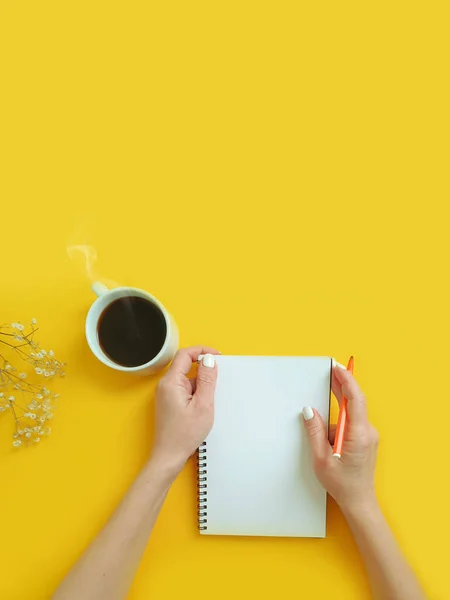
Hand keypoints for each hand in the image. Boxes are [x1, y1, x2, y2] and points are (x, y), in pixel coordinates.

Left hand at [151, 346, 218, 475]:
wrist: (169, 457)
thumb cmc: (184, 435)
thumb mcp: (203, 405)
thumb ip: (207, 380)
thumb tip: (210, 360)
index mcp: (171, 382)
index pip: (185, 354)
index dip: (202, 351)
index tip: (217, 356)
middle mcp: (165, 385)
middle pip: (185, 365)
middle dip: (203, 370)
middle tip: (217, 380)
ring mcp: (166, 394)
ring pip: (186, 378)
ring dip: (200, 384)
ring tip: (208, 402)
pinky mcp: (169, 402)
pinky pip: (184, 388)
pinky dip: (196, 392)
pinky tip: (202, 406)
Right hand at [302, 366, 378, 513]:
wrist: (359, 502)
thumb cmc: (342, 484)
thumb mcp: (321, 459)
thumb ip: (314, 431)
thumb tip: (309, 410)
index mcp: (358, 434)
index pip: (355, 399)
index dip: (347, 380)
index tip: (338, 368)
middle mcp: (367, 432)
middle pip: (355, 401)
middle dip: (342, 385)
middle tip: (330, 371)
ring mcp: (369, 435)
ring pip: (351, 413)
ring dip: (337, 411)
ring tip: (328, 420)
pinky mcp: (366, 438)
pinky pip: (352, 421)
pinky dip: (340, 421)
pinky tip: (331, 434)